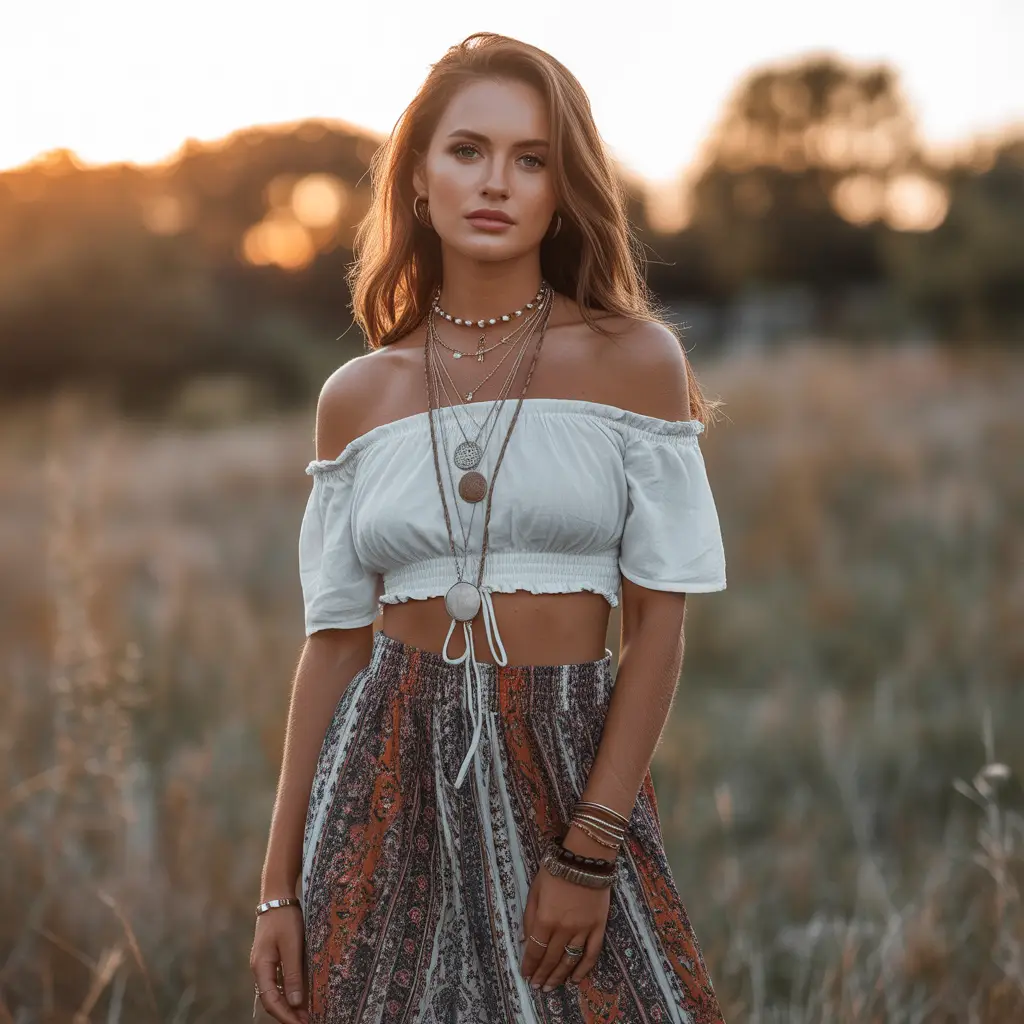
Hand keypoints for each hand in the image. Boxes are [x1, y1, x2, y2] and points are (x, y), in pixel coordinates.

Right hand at [250, 905, 308, 1023]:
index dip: (285, 1016)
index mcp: (261, 967)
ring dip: (290, 1004)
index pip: (271, 1001)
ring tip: (307, 1013)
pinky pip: (280, 981)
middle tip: (308, 1021)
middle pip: (272, 1000)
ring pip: (276, 991)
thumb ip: (292, 973)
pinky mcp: (273, 957)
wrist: (278, 896)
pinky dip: (290, 991)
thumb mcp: (292, 945)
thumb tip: (294, 1002)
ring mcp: (266, 963)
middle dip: (288, 1014)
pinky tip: (303, 994)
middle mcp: (261, 968)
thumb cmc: (284, 918)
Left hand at [519, 856, 610, 992]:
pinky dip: (583, 970)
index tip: (525, 975)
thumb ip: (529, 917)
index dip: (529, 965)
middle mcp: (564, 929)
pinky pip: (591, 954)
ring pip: (569, 961)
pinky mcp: (598, 928)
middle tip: (536, 987)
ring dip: (558, 977)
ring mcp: (583, 931)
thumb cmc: (556, 870)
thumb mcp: (535, 890)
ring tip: (550, 987)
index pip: (535, 950)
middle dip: (542, 975)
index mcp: (545, 919)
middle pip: (551, 959)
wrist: (586, 858)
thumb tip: (524, 941)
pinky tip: (575, 980)